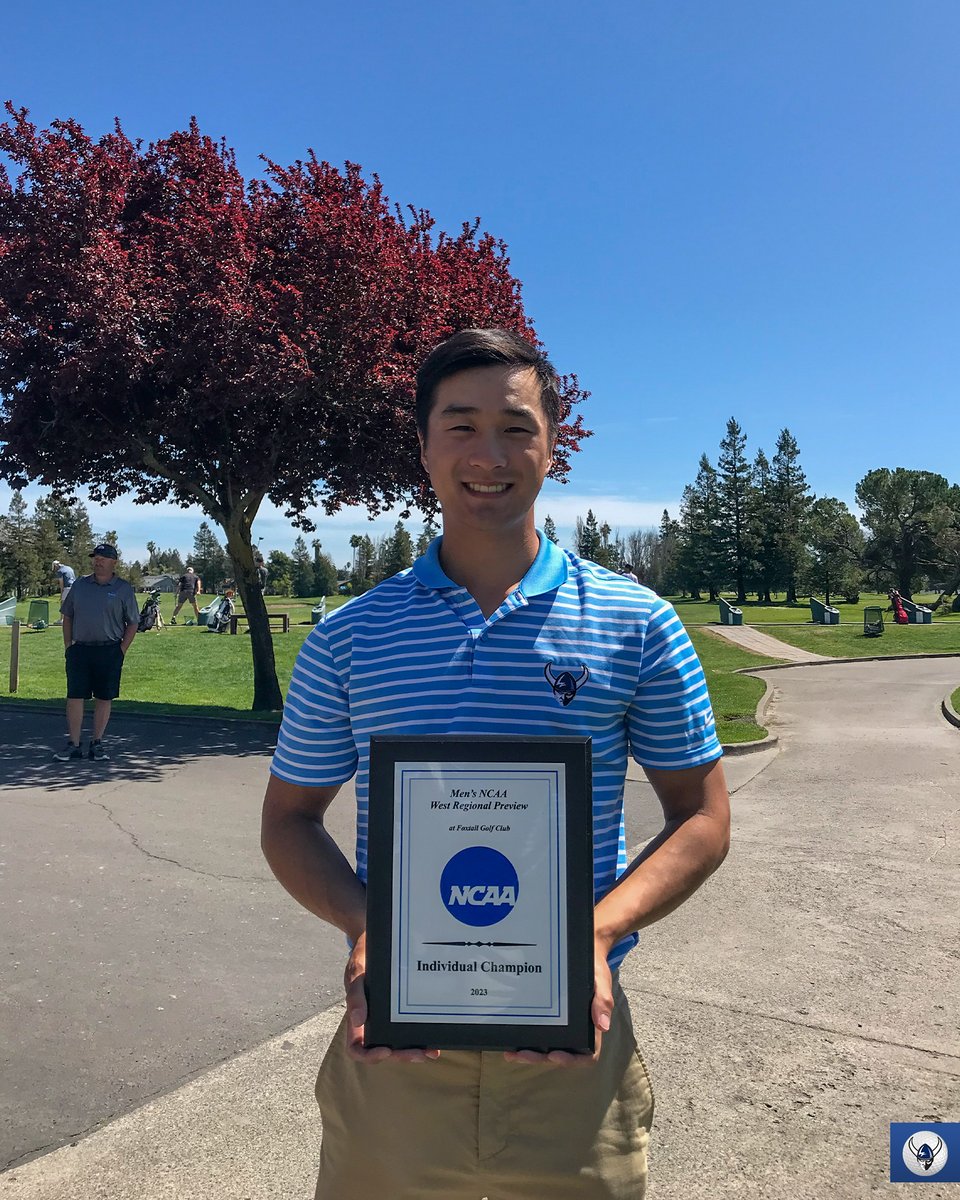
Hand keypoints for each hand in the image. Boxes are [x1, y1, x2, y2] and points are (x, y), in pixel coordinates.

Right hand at [343, 932, 439, 1064]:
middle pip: (384, 1051)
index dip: (369, 1056)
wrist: (378, 937)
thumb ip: (355, 993)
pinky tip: (435, 1035)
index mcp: (357, 1018)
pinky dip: (422, 1034)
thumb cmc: (363, 956)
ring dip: (415, 1051)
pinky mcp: (403, 1008)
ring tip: (432, 1052)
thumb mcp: (356, 971)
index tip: (386, 1050)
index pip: (357, 1048)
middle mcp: (373, 1021)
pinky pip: (410, 1026)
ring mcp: (389, 1016)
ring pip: (399, 1043)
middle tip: (421, 1054)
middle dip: (402, 1056)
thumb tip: (358, 1020)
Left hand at [502, 941, 612, 1066]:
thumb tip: (603, 1026)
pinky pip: (537, 1031)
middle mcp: (575, 1030)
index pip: (587, 1054)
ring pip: (546, 1048)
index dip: (571, 1060)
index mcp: (591, 1027)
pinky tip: (510, 1036)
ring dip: (530, 1053)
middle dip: (541, 1058)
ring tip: (511, 1052)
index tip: (554, 1055)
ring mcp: (561, 1024)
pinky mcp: (548, 1016)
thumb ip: (602, 1001)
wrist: (581, 949)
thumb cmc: (594, 968)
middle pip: (560, 1054)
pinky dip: (525, 1037)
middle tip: (523, 1054)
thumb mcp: (601, 980)